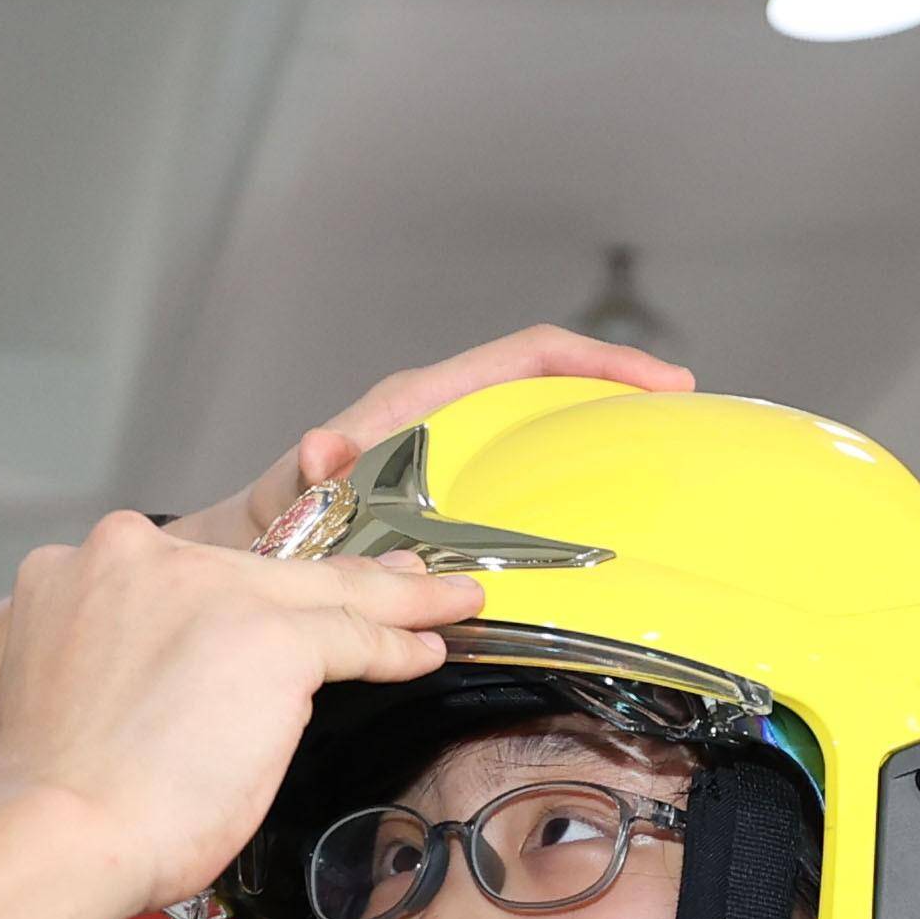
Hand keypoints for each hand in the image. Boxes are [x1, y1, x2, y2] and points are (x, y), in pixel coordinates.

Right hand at [0, 512, 482, 918]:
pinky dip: (397, 643)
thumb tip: (205, 687)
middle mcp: (138, 556)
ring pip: (320, 589)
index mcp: (79, 572)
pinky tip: (429, 646)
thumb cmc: (60, 805)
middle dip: (335, 579)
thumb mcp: (85, 694)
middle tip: (400, 580)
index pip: (193, 577)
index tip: (284, 598)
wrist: (55, 833)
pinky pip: (353, 635)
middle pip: (261, 570)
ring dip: (392, 600)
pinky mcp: (267, 633)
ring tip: (444, 603)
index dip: (254, 589)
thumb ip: (138, 664)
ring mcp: (206, 588)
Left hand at [193, 328, 696, 549]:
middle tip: (686, 428)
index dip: (600, 361)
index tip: (663, 384)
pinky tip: (599, 526)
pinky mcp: (448, 498)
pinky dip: (564, 486)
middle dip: (620, 391)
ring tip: (665, 470)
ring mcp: (447, 457)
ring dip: (600, 439)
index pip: (526, 358)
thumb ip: (303, 482)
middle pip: (549, 383)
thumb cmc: (257, 530)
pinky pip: (520, 480)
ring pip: (540, 430)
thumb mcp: (282, 505)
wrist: (233, 560)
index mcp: (414, 407)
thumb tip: (327, 447)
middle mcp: (438, 421)